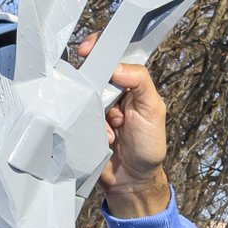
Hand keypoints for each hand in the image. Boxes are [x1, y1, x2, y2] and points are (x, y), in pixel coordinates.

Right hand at [74, 35, 170, 218]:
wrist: (131, 180)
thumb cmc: (147, 146)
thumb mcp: (154, 110)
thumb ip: (140, 81)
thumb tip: (117, 66)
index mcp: (129, 82)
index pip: (112, 54)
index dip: (98, 47)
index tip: (87, 50)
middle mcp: (109, 91)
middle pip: (91, 73)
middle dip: (98, 90)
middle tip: (115, 113)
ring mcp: (92, 107)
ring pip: (81, 95)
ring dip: (97, 115)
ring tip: (113, 133)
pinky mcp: (80, 123)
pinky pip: (73, 115)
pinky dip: (87, 127)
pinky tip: (103, 141)